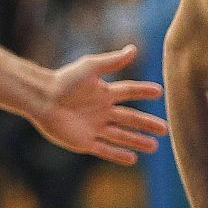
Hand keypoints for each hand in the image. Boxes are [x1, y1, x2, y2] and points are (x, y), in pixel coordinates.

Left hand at [34, 43, 168, 164]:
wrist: (42, 99)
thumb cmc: (64, 81)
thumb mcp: (90, 68)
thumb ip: (113, 61)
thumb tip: (133, 49)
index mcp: (104, 92)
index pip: (129, 92)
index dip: (144, 91)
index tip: (159, 91)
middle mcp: (102, 111)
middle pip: (130, 118)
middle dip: (147, 124)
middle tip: (165, 129)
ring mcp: (94, 127)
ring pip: (121, 136)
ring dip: (137, 140)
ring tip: (154, 146)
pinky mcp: (84, 141)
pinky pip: (105, 150)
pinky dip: (118, 155)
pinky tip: (133, 159)